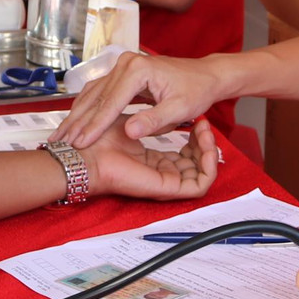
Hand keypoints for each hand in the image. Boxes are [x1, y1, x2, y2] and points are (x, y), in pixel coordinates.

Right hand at [62, 51, 229, 148]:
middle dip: (79, 122)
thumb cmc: (195, 91)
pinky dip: (87, 108)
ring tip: (61, 135)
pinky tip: (75, 122)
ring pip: (93, 94)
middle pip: (97, 97)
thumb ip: (155, 120)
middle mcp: (126, 63)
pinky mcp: (121, 73)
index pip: (111, 102)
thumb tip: (130, 132)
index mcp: (139, 70)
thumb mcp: (180, 109)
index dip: (95, 125)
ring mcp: (122, 66)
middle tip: (61, 143)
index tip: (81, 144)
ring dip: (78, 116)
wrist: (204, 76)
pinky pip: (99, 92)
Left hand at [80, 119, 220, 202]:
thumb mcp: (131, 122)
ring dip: (210, 150)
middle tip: (204, 124)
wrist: (88, 157)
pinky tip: (208, 146)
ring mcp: (166, 181)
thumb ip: (148, 120)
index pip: (183, 155)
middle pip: (195, 164)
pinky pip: (199, 184)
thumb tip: (163, 111)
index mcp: (154, 162)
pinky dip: (209, 166)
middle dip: (205, 142)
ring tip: (206, 131)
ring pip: (202, 174)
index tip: (199, 120)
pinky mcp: (168, 188)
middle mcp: (162, 172)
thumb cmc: (100, 142)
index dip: (195, 138)